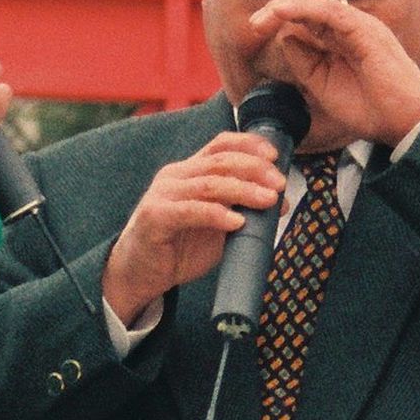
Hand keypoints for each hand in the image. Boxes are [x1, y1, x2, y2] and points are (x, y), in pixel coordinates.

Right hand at [104, 131, 288, 327]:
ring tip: (267, 201)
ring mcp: (163, 194)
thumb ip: (242, 211)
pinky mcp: (155, 216)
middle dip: (255, 169)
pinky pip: (190, 211)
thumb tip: (279, 202)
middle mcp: (175, 176)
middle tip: (279, 184)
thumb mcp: (217, 226)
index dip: (250, 145)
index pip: (221, 144)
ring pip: (209, 184)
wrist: (140, 275)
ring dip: (243, 190)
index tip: (275, 156)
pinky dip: (217, 214)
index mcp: (190, 171)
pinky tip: (236, 222)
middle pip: (220, 161)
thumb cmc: (178, 249)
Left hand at [246, 0, 419, 148]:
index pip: (306, 14)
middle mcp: (349, 26)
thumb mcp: (323, 86)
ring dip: (284, 5)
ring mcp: (359, 25)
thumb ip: (304, 62)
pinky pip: (329, 11)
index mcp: (341, 38)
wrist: (405, 123)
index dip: (279, 16)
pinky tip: (281, 14)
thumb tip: (284, 38)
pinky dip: (302, 9)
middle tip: (255, 25)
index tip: (256, 29)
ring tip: (263, 20)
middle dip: (277, 8)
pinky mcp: (365, 30)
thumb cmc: (370, 110)